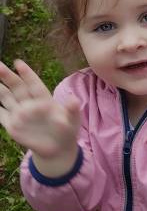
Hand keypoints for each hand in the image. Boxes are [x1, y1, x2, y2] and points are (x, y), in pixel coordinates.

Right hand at [0, 60, 79, 176]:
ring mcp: (20, 113)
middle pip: (17, 87)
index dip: (27, 74)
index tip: (18, 63)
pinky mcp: (13, 125)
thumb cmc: (67, 130)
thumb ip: (72, 109)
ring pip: (6, 97)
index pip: (34, 84)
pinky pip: (1, 114)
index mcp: (44, 99)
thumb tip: (74, 100)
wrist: (57, 148)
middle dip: (7, 76)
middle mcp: (30, 103)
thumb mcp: (73, 120)